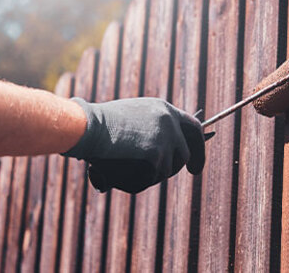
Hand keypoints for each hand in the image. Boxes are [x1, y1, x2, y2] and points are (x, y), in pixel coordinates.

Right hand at [63, 97, 205, 193]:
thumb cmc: (101, 123)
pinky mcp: (156, 152)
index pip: (191, 126)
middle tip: (194, 171)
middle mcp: (169, 120)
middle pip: (189, 148)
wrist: (91, 126)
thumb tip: (156, 151)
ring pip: (171, 166)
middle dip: (195, 161)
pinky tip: (131, 175)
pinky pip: (156, 175)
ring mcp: (165, 136)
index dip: (197, 142)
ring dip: (159, 173)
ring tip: (139, 172)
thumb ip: (148, 128)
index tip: (195, 156)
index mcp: (163, 109)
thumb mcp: (132, 117)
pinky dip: (146, 179)